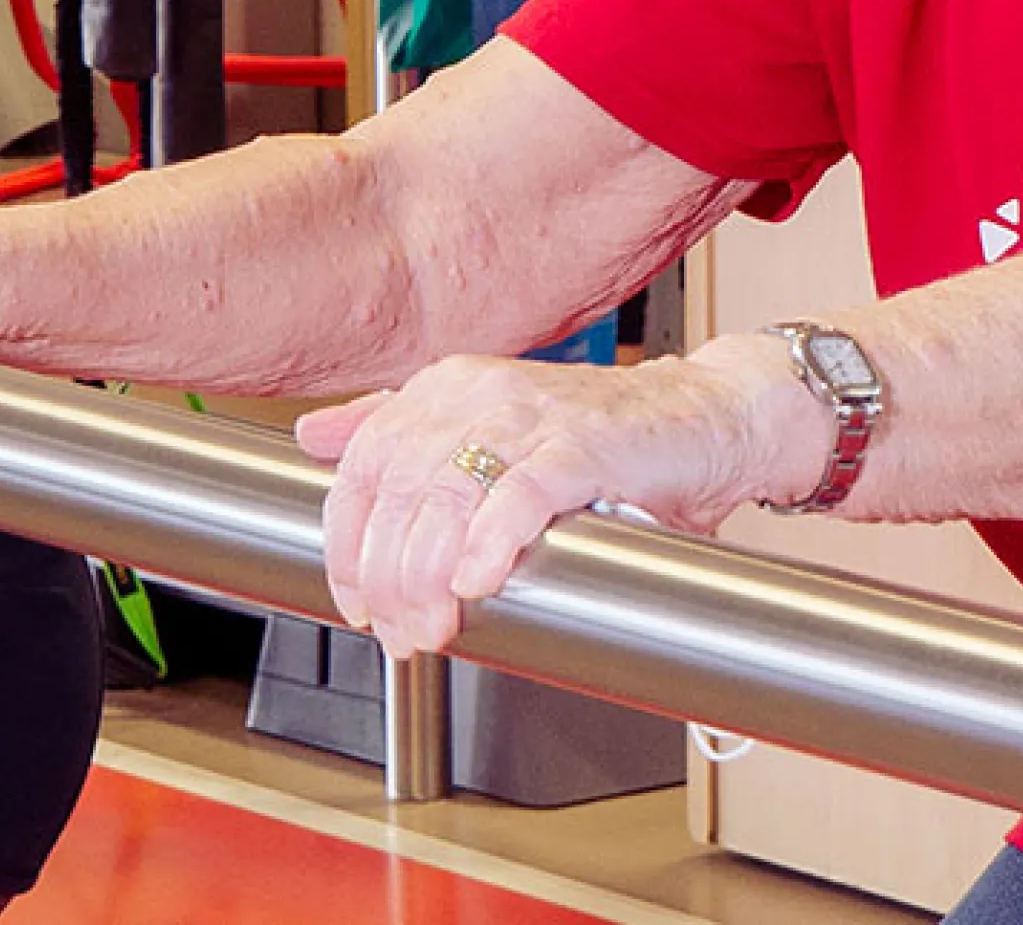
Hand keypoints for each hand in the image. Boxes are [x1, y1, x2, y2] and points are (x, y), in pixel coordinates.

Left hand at [292, 349, 779, 656]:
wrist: (708, 418)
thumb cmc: (602, 439)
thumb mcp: (485, 426)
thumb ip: (398, 430)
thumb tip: (314, 436)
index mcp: (444, 389)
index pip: (363, 466)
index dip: (348, 544)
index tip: (355, 603)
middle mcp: (478, 393)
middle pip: (398, 489)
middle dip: (387, 575)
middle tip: (400, 633)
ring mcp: (532, 414)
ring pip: (447, 492)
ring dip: (428, 573)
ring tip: (435, 627)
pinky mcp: (588, 443)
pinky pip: (523, 488)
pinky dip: (493, 537)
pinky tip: (478, 580)